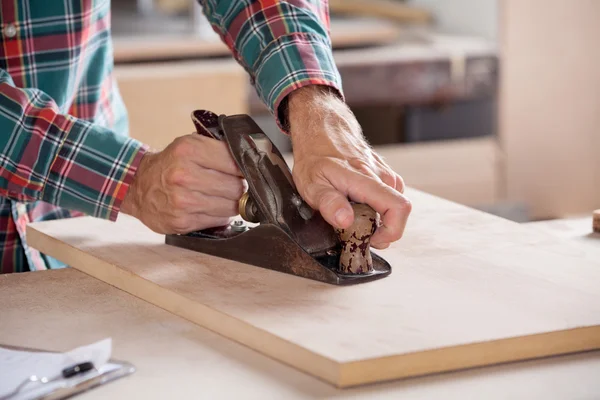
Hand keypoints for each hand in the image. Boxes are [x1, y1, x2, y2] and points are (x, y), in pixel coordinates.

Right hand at [121, 134, 245, 233]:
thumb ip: (220, 148)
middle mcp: (184, 176)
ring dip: (231, 202)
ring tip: (219, 195)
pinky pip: (219, 220)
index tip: (245, 171)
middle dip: (238, 186)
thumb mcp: (190, 144)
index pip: (235, 162)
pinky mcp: (182, 222)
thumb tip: (252, 160)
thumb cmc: (171, 163)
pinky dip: (220, 214)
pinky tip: (209, 206)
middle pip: (236, 187)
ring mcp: (183, 201)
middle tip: (231, 184)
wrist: (138, 186)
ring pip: (231, 206)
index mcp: (189, 150)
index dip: (244, 168)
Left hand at [287, 86, 410, 248]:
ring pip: (394, 204)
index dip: (392, 232)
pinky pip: (389, 195)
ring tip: (353, 214)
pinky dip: (377, 206)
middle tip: (356, 230)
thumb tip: (346, 221)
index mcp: (364, 179)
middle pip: (399, 211)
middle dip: (382, 229)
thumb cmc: (314, 156)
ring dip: (378, 217)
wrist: (320, 128)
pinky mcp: (384, 172)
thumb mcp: (311, 184)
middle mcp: (380, 175)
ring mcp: (384, 172)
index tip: (372, 239)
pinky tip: (358, 203)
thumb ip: (329, 204)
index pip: (398, 208)